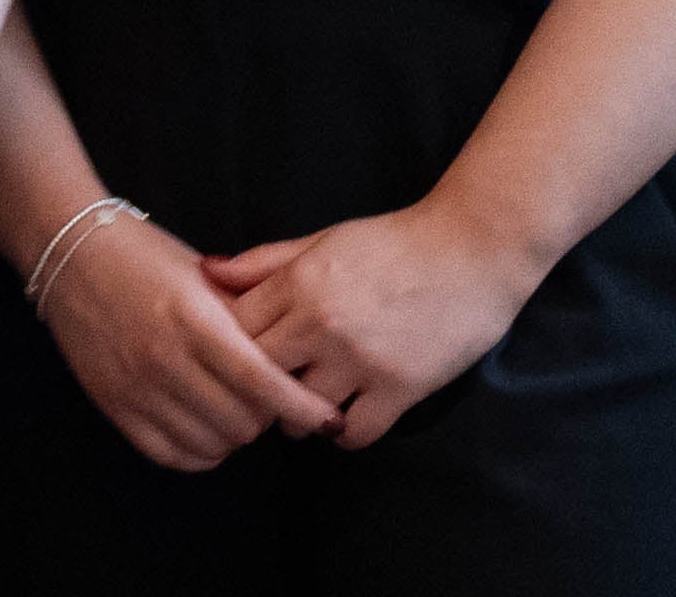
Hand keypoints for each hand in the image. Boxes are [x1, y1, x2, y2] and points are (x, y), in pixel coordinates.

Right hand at [33, 212, 339, 472]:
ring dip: (234, 434)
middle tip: (268, 400)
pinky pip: (170, 454)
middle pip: (242, 421)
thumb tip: (297, 364)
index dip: (303, 406)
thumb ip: (248, 318)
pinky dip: (200, 451)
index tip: (327, 415)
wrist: (69, 248)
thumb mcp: (204, 276)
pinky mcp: (111, 403)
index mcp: (193, 318)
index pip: (263, 382)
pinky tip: (206, 430)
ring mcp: (134, 384)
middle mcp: (163, 356)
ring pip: (211, 443)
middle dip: (267, 416)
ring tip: (235, 410)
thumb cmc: (145, 255)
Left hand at [208, 202, 539, 445]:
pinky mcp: (400, 388)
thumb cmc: (392, 242)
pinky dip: (342, 434)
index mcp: (298, 283)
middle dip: (254, 387)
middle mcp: (321, 324)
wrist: (470, 252)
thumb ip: (263, 261)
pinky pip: (354, 433)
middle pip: (259, 374)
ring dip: (297, 417)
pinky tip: (343, 420)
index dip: (226, 347)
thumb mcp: (321, 241)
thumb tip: (205, 271)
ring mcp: (360, 359)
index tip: (232, 358)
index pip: (233, 330)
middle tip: (260, 393)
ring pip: (301, 412)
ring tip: (302, 409)